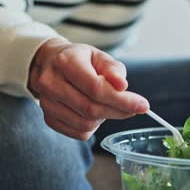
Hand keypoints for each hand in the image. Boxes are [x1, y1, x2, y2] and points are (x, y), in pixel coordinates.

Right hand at [27, 37, 149, 139]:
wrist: (50, 64)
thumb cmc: (80, 60)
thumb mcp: (99, 56)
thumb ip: (113, 69)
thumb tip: (122, 86)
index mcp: (65, 62)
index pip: (96, 88)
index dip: (122, 100)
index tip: (143, 105)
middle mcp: (51, 83)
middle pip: (90, 108)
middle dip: (118, 111)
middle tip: (132, 108)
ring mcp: (46, 103)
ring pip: (85, 124)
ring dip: (104, 119)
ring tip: (108, 105)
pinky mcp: (48, 118)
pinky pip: (78, 133)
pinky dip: (93, 127)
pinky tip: (95, 113)